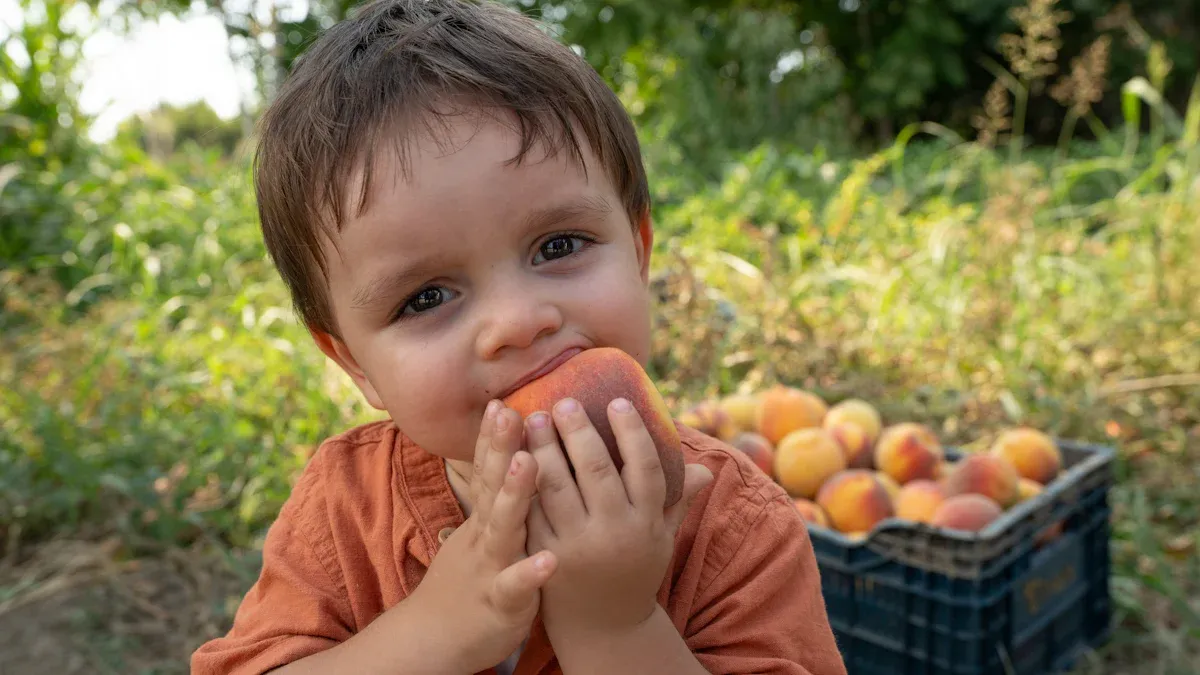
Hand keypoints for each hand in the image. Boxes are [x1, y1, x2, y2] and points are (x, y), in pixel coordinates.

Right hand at [409, 401, 556, 673]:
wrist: (434, 638)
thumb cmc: (468, 579)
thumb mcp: (478, 533)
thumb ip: (493, 497)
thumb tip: (508, 455)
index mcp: (484, 518)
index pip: (486, 469)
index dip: (493, 436)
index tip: (502, 399)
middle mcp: (484, 535)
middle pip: (491, 485)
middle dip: (501, 448)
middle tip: (512, 410)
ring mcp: (489, 566)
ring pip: (501, 527)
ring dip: (513, 494)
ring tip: (528, 462)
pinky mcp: (499, 602)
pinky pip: (515, 586)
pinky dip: (530, 572)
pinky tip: (550, 560)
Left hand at [524, 397, 712, 635]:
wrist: (604, 627)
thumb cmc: (634, 571)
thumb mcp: (661, 539)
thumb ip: (677, 501)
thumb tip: (706, 469)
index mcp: (647, 522)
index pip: (644, 467)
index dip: (632, 432)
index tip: (617, 401)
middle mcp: (615, 532)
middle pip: (596, 470)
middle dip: (578, 431)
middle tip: (563, 402)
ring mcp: (579, 545)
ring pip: (557, 486)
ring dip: (543, 448)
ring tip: (533, 418)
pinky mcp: (547, 556)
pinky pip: (532, 511)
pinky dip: (522, 482)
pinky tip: (514, 455)